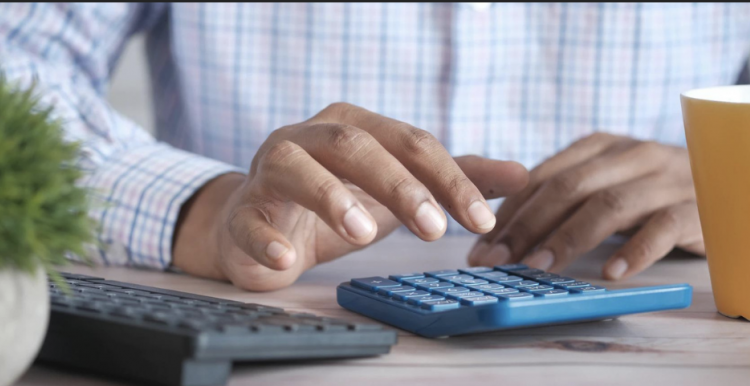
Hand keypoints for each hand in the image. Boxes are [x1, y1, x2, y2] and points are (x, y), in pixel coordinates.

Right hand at [173, 103, 527, 290]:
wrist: (261, 224)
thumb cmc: (335, 201)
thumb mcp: (398, 188)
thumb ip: (454, 179)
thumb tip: (522, 174)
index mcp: (354, 126)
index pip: (409, 142)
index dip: (448, 178)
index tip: (481, 219)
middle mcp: (311, 137)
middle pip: (356, 145)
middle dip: (399, 184)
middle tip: (434, 229)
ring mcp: (271, 170)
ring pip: (298, 168)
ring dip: (331, 197)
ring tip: (364, 233)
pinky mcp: (243, 211)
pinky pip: (250, 220)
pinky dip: (267, 240)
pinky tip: (287, 260)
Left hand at [467, 132, 704, 279]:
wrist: (724, 181)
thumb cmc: (647, 191)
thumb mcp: (602, 182)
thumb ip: (560, 197)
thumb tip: (500, 232)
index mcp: (598, 146)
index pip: (542, 177)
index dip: (508, 213)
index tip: (480, 246)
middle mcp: (629, 155)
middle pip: (568, 188)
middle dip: (525, 226)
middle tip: (497, 260)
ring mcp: (663, 178)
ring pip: (608, 205)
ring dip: (568, 238)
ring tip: (539, 268)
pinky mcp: (694, 206)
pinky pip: (662, 227)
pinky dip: (635, 250)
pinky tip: (611, 273)